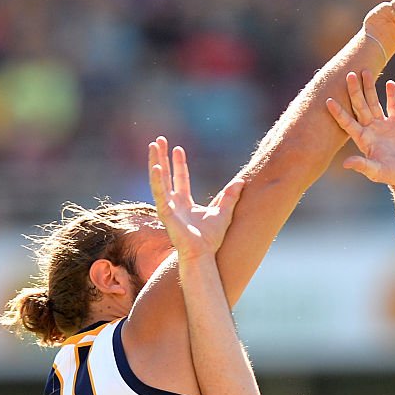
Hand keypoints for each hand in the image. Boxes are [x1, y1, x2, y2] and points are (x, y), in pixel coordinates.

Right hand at [148, 136, 243, 260]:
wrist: (203, 253)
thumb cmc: (211, 238)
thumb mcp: (224, 212)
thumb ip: (230, 196)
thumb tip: (241, 181)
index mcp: (184, 204)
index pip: (180, 179)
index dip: (179, 163)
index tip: (177, 149)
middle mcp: (173, 204)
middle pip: (166, 175)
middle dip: (161, 157)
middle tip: (158, 140)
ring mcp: (168, 208)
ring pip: (159, 181)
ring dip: (155, 162)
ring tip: (153, 146)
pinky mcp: (165, 214)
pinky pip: (159, 194)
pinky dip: (157, 181)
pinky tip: (156, 167)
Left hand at [326, 72, 394, 190]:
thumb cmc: (394, 177)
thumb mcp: (377, 172)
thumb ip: (363, 165)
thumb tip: (346, 164)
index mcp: (364, 140)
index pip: (348, 123)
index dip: (338, 112)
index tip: (328, 99)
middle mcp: (371, 131)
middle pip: (360, 107)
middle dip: (354, 91)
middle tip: (349, 74)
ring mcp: (383, 127)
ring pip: (374, 103)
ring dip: (370, 88)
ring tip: (366, 71)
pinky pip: (393, 107)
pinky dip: (391, 95)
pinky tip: (389, 83)